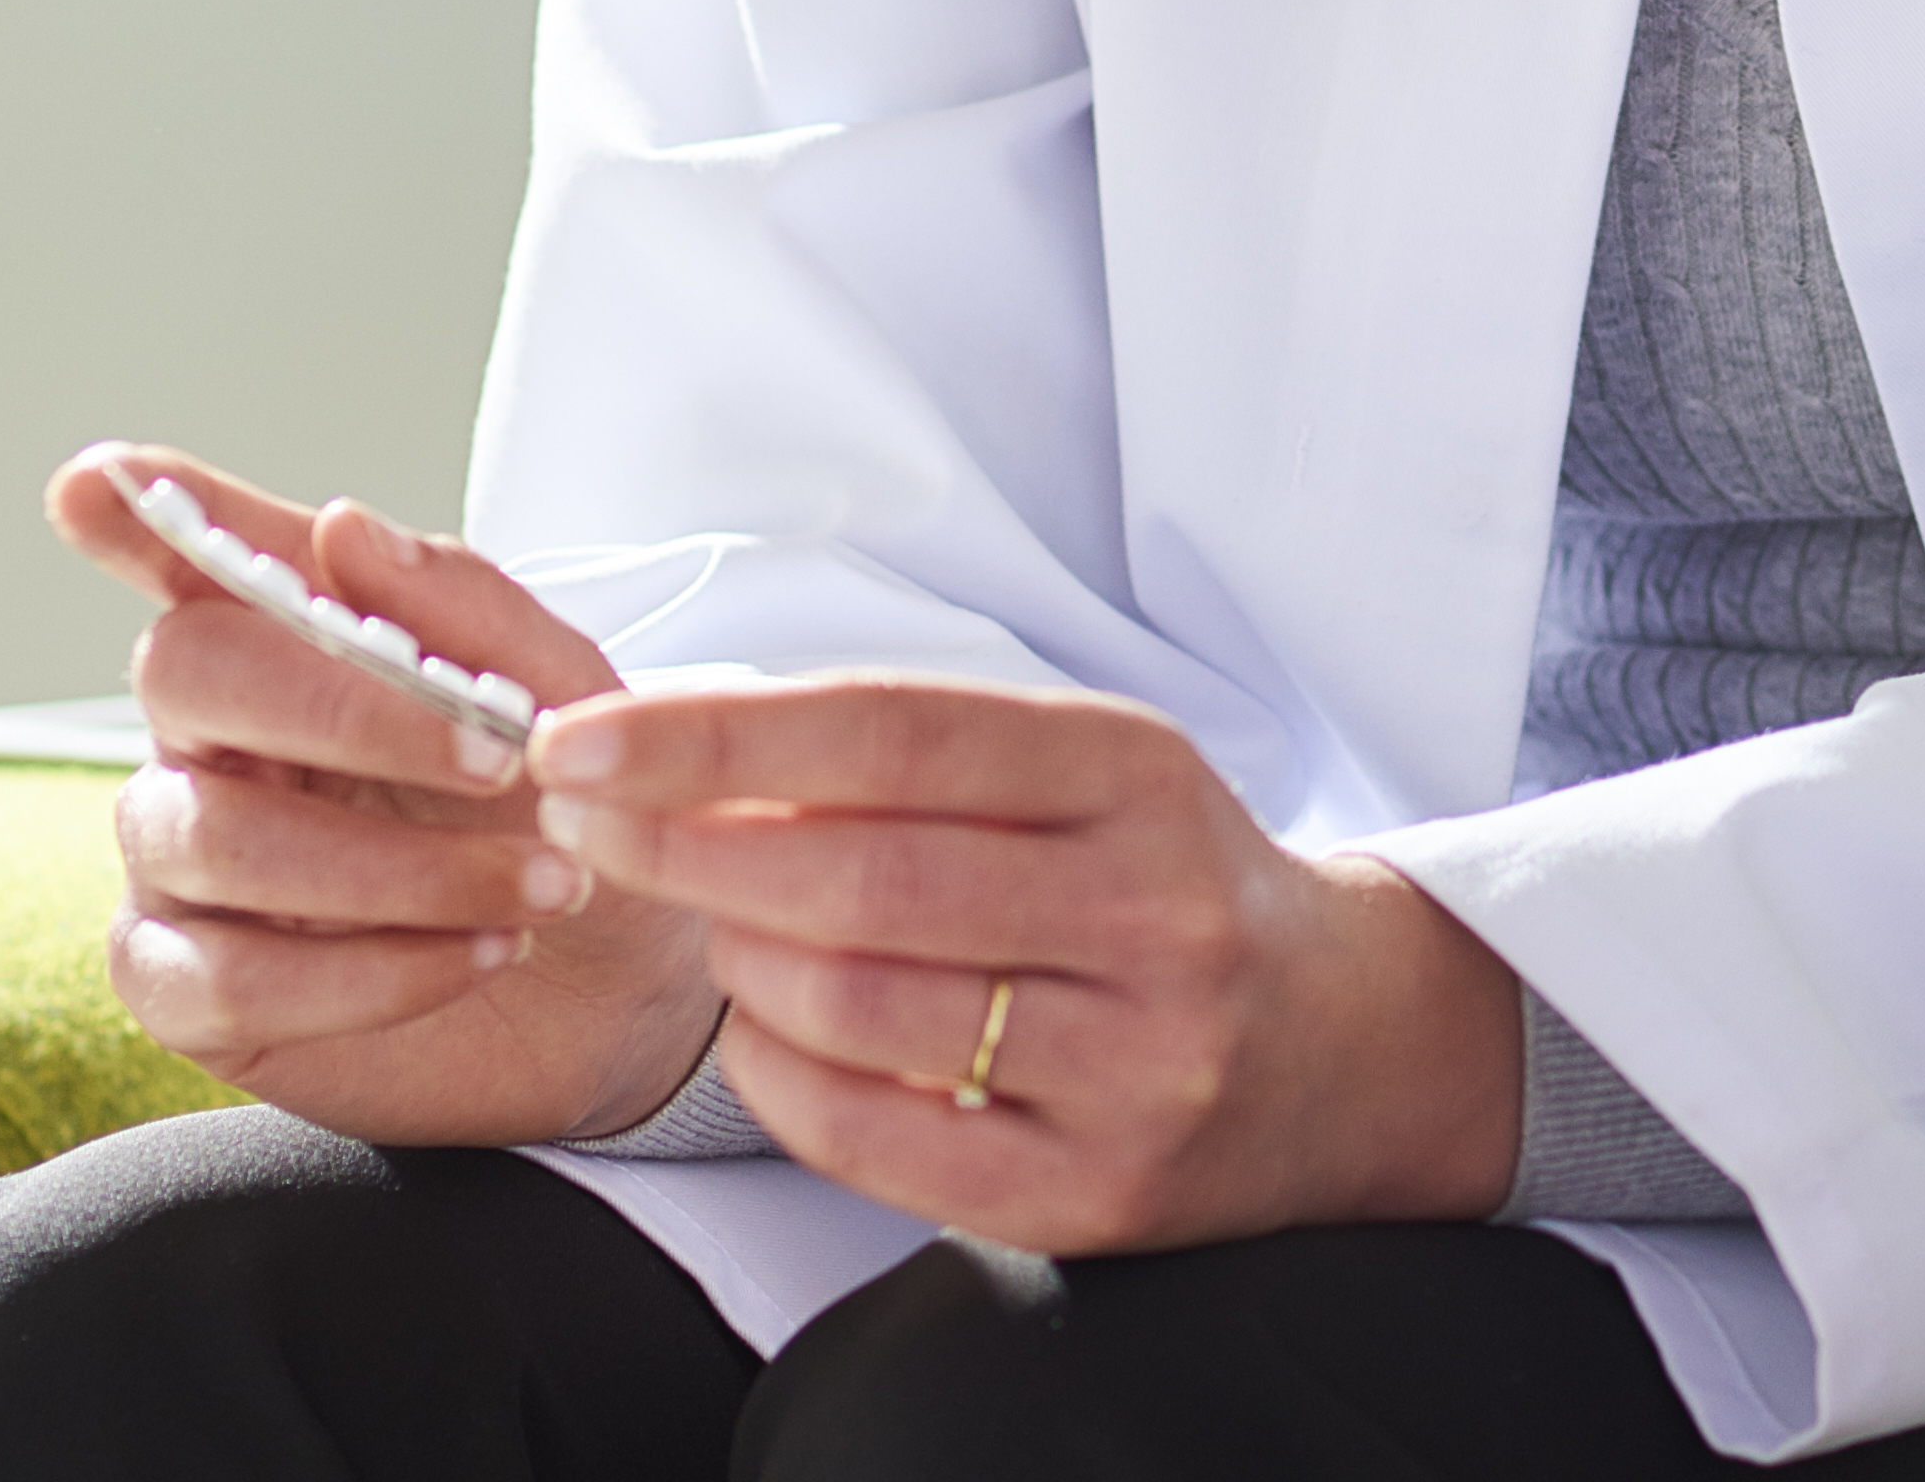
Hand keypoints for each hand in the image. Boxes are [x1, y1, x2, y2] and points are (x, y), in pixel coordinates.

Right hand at [52, 442, 719, 1147]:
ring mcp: (183, 864)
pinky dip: (369, 974)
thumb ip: (468, 613)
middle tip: (495, 756)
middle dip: (345, 712)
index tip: (96, 480)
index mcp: (290, 640)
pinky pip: (223, 980)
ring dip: (398, 870)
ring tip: (541, 885)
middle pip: (187, 674)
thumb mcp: (570, 702)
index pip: (189, 555)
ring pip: (214, 839)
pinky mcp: (190, 992)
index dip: (137, 517)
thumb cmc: (574, 816)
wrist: (628, 982)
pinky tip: (473, 955)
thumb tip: (344, 531)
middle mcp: (209, 737)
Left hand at [521, 674, 1528, 1250]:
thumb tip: (685, 751)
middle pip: (860, 878)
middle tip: (596, 829)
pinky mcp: (1094, 1190)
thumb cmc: (1165, 883)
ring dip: (737, 963)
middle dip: (685, 847)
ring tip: (723, 931)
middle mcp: (1153, 913)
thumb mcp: (1082, 774)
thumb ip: (913, 758)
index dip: (718, 737)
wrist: (1341, 1047)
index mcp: (1139, 775)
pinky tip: (766, 1033)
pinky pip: (876, 1137)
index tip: (583, 739)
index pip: (894, 735)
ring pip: (858, 1008)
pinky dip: (778, 1076)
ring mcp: (1133, 1064)